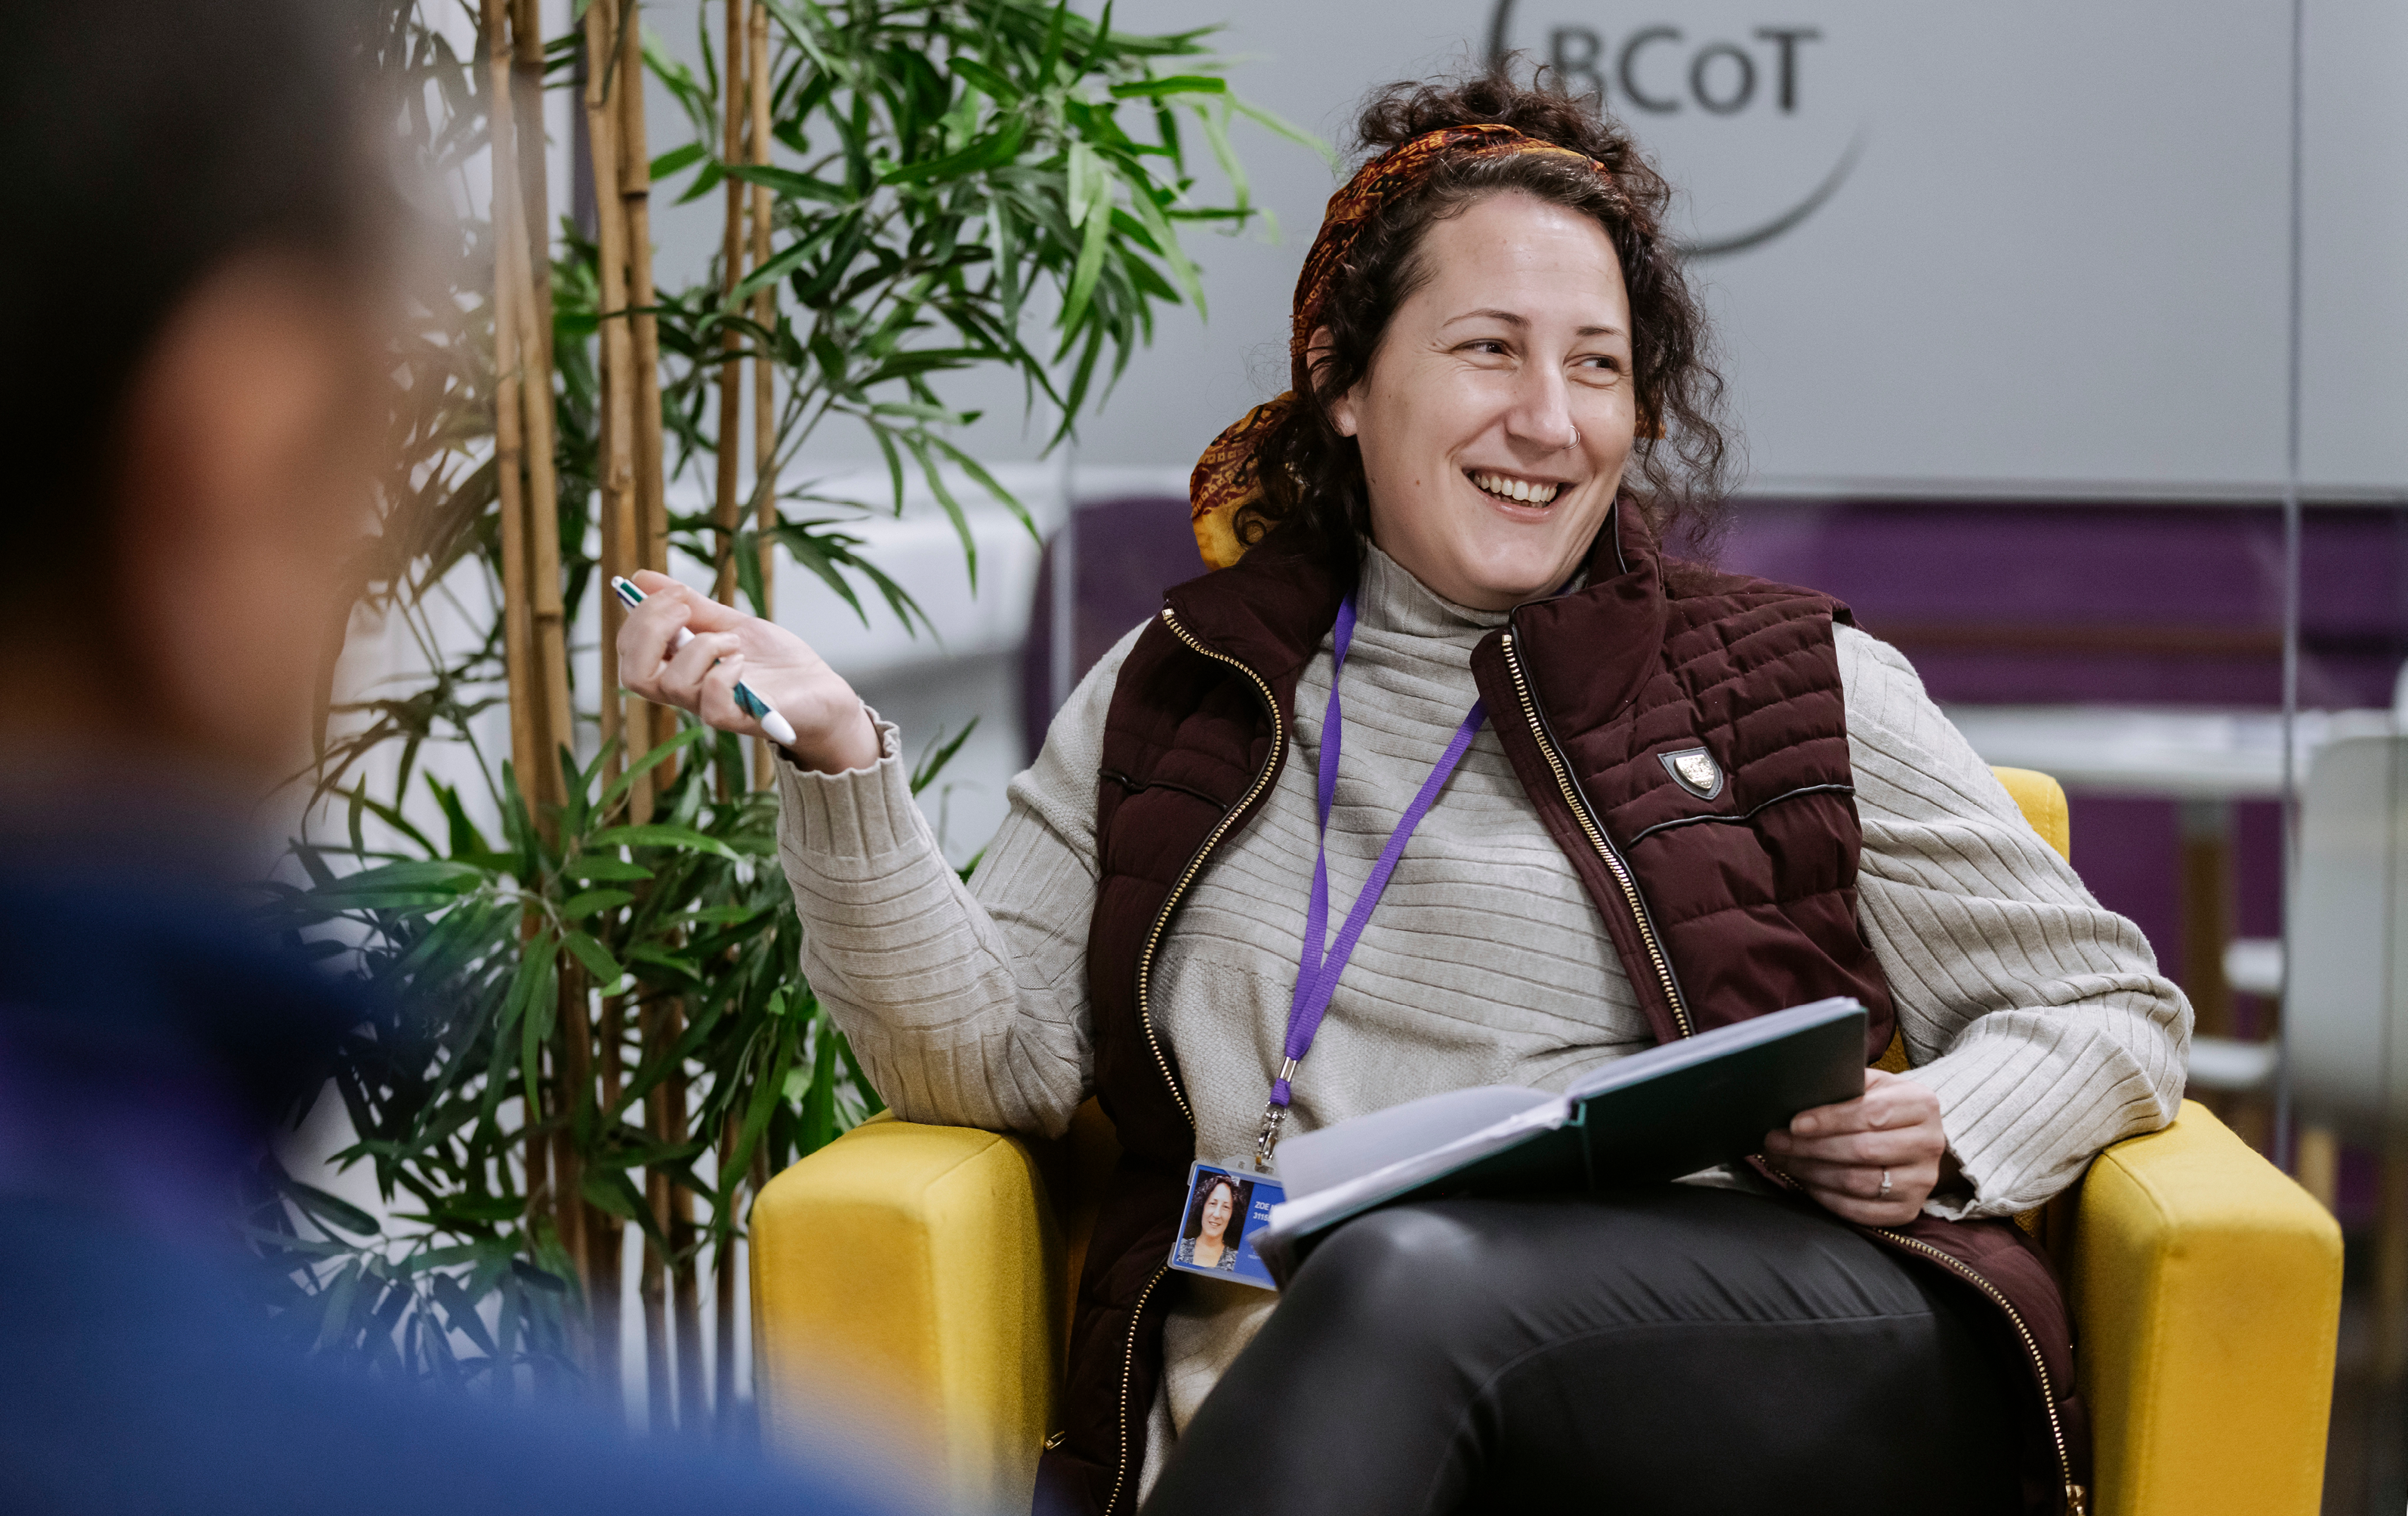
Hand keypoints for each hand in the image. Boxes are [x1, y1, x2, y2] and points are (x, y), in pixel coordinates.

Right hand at [614, 571, 878, 772]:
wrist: (820, 689)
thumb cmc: (774, 662)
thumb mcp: (730, 622)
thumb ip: (690, 606)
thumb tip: (641, 577)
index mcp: (678, 666)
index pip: (629, 651)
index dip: (640, 616)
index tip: (675, 593)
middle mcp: (688, 691)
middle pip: (634, 674)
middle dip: (652, 629)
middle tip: (687, 608)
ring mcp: (713, 706)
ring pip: (674, 685)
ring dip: (702, 647)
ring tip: (733, 640)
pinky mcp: (742, 718)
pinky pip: (712, 707)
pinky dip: (723, 675)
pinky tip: (742, 663)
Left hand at [1763, 1069, 1949, 1226]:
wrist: (1916, 1141)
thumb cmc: (1884, 1107)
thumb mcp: (1873, 1086)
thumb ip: (1844, 1086)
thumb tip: (1795, 1092)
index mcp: (1921, 1104)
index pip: (1871, 1113)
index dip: (1829, 1120)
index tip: (1794, 1124)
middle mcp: (1929, 1144)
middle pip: (1863, 1150)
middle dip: (1811, 1147)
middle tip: (1775, 1142)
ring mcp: (1921, 1181)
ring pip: (1859, 1182)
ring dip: (1812, 1172)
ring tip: (1783, 1160)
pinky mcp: (1908, 1210)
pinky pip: (1860, 1210)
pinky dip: (1826, 1197)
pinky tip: (1805, 1182)